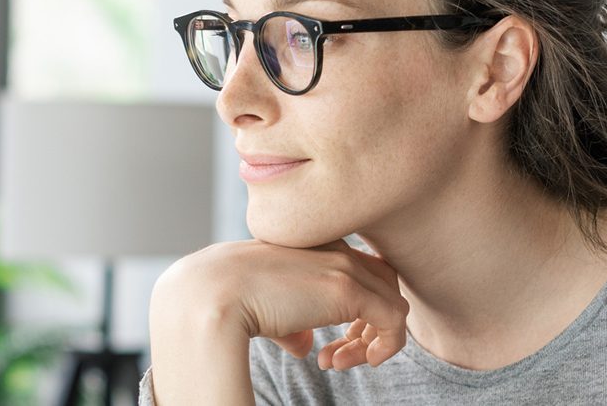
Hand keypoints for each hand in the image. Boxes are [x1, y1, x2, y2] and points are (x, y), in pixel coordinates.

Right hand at [152, 238, 409, 369]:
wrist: (212, 293)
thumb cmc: (227, 299)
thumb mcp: (265, 307)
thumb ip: (292, 323)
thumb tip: (305, 345)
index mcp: (314, 244)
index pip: (360, 270)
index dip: (355, 310)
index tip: (331, 343)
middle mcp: (334, 248)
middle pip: (382, 284)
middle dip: (367, 325)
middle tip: (337, 355)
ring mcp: (344, 266)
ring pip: (391, 303)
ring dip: (371, 341)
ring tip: (338, 363)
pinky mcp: (349, 291)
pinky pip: (394, 321)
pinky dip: (382, 347)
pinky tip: (345, 363)